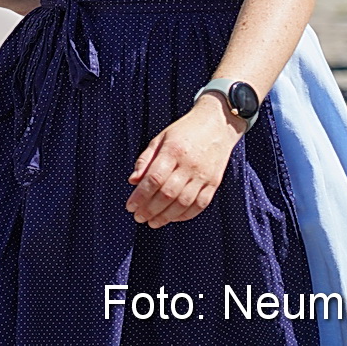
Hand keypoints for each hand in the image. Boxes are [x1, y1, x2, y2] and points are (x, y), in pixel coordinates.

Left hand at [125, 96, 243, 227]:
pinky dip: (185, 215)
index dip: (140, 196)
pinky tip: (172, 218)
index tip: (130, 206)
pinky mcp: (214, 183)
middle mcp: (190, 165)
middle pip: (168, 194)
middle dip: (150, 209)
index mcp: (173, 151)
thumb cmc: (184, 131)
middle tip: (138, 217)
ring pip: (184, 203)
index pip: (154, 179)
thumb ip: (145, 160)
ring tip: (152, 222)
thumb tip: (132, 181)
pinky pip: (200, 205)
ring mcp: (204, 176)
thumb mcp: (160, 138)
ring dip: (166, 217)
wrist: (217, 125)